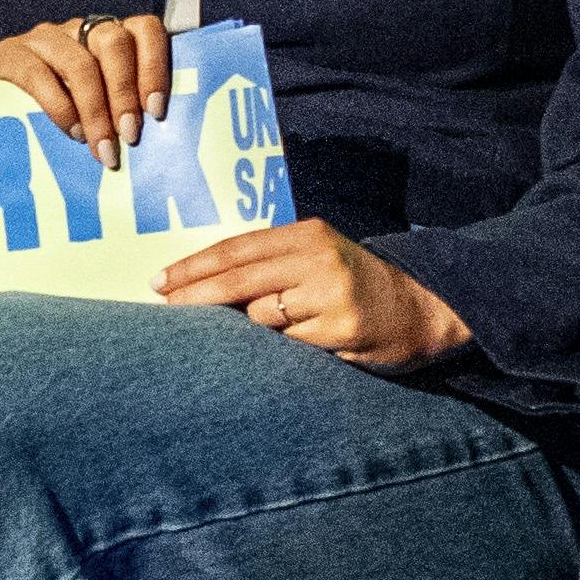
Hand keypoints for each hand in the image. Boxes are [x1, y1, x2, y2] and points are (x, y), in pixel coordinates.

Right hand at [0, 12, 171, 164]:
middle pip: (114, 43)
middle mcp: (81, 28)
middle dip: (124, 93)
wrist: (2, 111)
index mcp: (111, 35)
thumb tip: (159, 138)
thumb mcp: (101, 104)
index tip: (156, 111)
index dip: (155, 67)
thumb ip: (125, 108)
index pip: (145, 29)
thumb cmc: (67, 114)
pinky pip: (41, 77)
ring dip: (96, 111)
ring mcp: (46, 37)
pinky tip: (72, 133)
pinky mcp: (12, 53)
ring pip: (80, 64)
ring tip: (102, 147)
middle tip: (129, 136)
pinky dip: (61, 110)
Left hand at [159, 221, 467, 368]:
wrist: (420, 310)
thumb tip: (200, 286)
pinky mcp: (341, 327)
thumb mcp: (314, 260)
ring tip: (286, 325)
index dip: (194, 266)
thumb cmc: (353, 287)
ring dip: (256, 328)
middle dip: (194, 295)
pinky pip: (290, 343)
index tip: (159, 282)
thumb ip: (269, 265)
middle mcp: (318, 256)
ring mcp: (331, 292)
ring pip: (261, 316)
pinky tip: (311, 339)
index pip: (236, 248)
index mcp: (307, 233)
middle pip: (238, 278)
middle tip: (163, 307)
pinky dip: (289, 346)